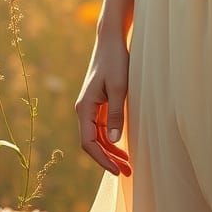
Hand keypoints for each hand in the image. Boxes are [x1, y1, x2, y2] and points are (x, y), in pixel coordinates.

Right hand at [74, 37, 132, 177]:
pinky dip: (111, 138)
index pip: (88, 142)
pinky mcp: (99, 101)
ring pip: (98, 136)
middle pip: (92, 142)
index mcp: (84, 107)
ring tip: (127, 164)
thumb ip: (115, 114)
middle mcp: (84, 109)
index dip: (102, 159)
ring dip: (110, 151)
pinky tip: (122, 145)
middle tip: (127, 172)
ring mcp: (91, 106)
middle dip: (108, 159)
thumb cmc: (116, 60)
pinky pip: (102, 126)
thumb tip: (112, 142)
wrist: (111, 40)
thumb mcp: (119, 87)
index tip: (117, 170)